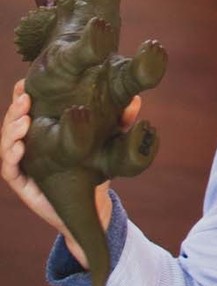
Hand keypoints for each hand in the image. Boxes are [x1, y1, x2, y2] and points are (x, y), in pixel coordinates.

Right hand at [1, 80, 122, 260]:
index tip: (25, 81)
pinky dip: (11, 156)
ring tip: (24, 121)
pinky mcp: (22, 183)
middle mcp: (29, 142)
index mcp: (44, 127)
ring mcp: (23, 162)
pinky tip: (20, 148)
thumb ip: (120, 123)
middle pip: (12, 121)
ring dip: (11, 129)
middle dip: (15, 108)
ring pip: (7, 142)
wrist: (92, 205)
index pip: (27, 106)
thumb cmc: (95, 165)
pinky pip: (9, 169)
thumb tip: (135, 101)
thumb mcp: (109, 141)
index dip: (22, 93)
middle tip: (23, 98)